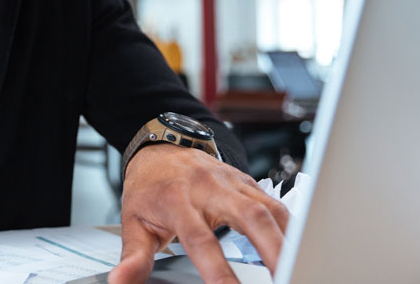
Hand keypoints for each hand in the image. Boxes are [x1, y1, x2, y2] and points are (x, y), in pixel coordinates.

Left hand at [108, 144, 289, 283]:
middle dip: (273, 251)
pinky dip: (290, 227)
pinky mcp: (246, 182)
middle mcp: (208, 188)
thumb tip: (119, 282)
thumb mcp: (132, 221)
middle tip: (286, 278)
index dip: (218, 271)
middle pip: (249, 217)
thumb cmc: (148, 187)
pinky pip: (274, 204)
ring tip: (300, 268)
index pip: (201, 240)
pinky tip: (299, 248)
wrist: (159, 149)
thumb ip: (133, 256)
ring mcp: (231, 182)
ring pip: (268, 209)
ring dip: (288, 240)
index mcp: (177, 200)